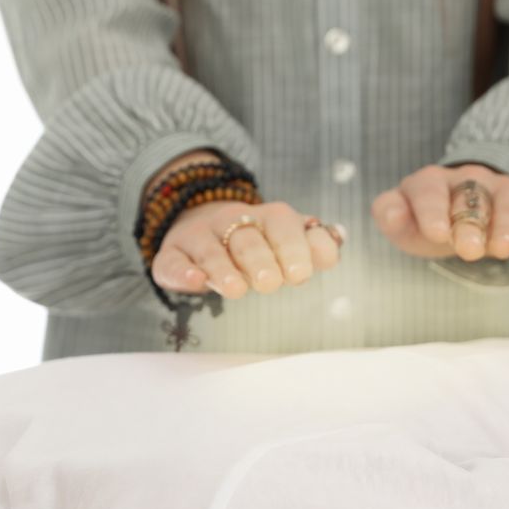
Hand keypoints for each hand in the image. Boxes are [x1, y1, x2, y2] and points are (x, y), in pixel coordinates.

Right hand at [152, 198, 342, 298]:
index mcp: (265, 217)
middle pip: (247, 238)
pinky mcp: (172, 256)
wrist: (198, 224)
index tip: (301, 274)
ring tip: (237, 291)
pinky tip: (195, 283)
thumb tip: (337, 242)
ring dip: (223, 269)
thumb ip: (313, 244)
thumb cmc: (255, 243)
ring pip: (210, 250)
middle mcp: (230, 222)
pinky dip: (183, 272)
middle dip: (260, 259)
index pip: (282, 224)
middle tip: (272, 284)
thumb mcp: (286, 240)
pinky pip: (173, 261)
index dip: (294, 245)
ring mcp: (198, 237)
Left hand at [373, 163, 508, 261]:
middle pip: (470, 197)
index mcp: (430, 183)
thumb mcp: (405, 225)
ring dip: (505, 223)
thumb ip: (391, 217)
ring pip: (506, 199)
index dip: (432, 211)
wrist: (464, 221)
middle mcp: (467, 181)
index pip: (428, 192)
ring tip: (501, 250)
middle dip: (470, 223)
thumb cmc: (429, 225)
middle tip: (468, 250)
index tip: (437, 234)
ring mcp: (500, 189)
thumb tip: (389, 213)